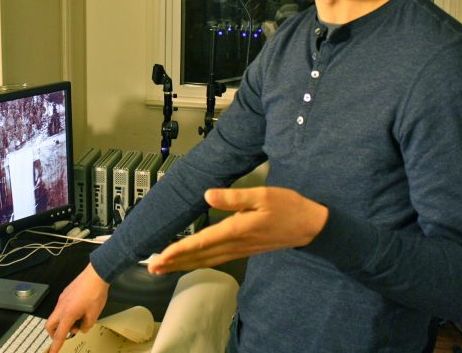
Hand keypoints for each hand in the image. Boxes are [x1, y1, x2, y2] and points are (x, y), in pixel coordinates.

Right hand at [45, 263, 109, 351]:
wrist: (96, 275)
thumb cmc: (95, 293)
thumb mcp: (94, 315)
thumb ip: (86, 325)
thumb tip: (82, 328)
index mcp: (67, 314)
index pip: (59, 334)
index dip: (56, 345)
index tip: (52, 352)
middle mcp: (61, 307)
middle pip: (50, 325)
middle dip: (55, 333)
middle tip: (66, 335)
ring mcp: (62, 299)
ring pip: (56, 315)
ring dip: (63, 322)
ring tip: (78, 320)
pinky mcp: (65, 293)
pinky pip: (61, 307)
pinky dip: (66, 313)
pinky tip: (79, 310)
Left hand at [146, 186, 328, 273]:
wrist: (310, 226)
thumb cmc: (288, 208)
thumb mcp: (263, 195)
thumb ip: (234, 196)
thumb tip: (208, 194)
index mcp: (236, 229)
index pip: (201, 242)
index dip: (178, 249)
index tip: (160, 255)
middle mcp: (235, 244)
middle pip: (199, 256)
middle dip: (174, 262)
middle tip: (151, 266)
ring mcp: (239, 249)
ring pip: (205, 260)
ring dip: (183, 264)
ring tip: (164, 267)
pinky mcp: (243, 250)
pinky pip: (215, 259)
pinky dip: (198, 261)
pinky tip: (190, 261)